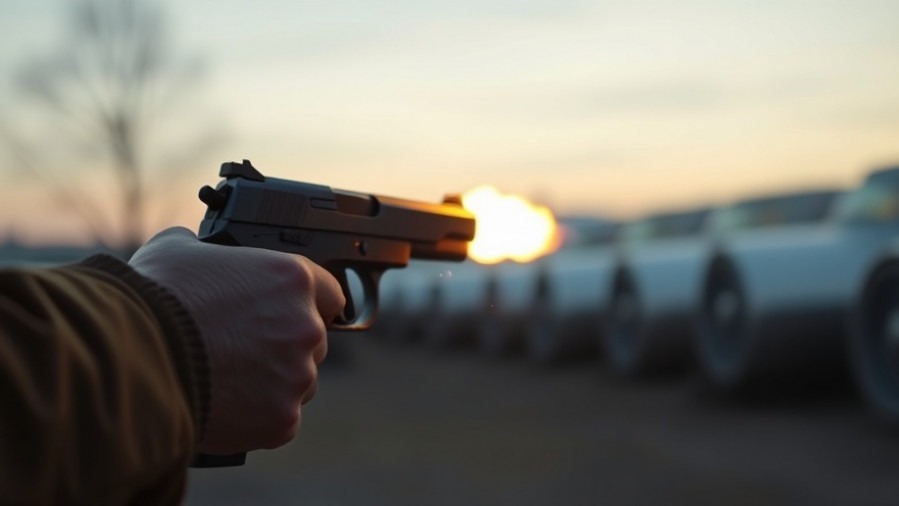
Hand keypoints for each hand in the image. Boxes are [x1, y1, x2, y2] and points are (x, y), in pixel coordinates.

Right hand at [129, 227, 344, 453]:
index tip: (288, 313)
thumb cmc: (153, 298)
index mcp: (292, 279)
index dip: (307, 303)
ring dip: (274, 382)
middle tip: (242, 350)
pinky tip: (227, 406)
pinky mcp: (282, 418)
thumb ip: (206, 249)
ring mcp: (297, 375)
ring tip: (228, 380)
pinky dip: (259, 417)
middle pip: (312, 340)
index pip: (328, 292)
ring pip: (298, 381)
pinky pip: (281, 419)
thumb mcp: (178, 250)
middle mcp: (305, 326)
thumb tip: (196, 249)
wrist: (131, 359)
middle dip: (284, 345)